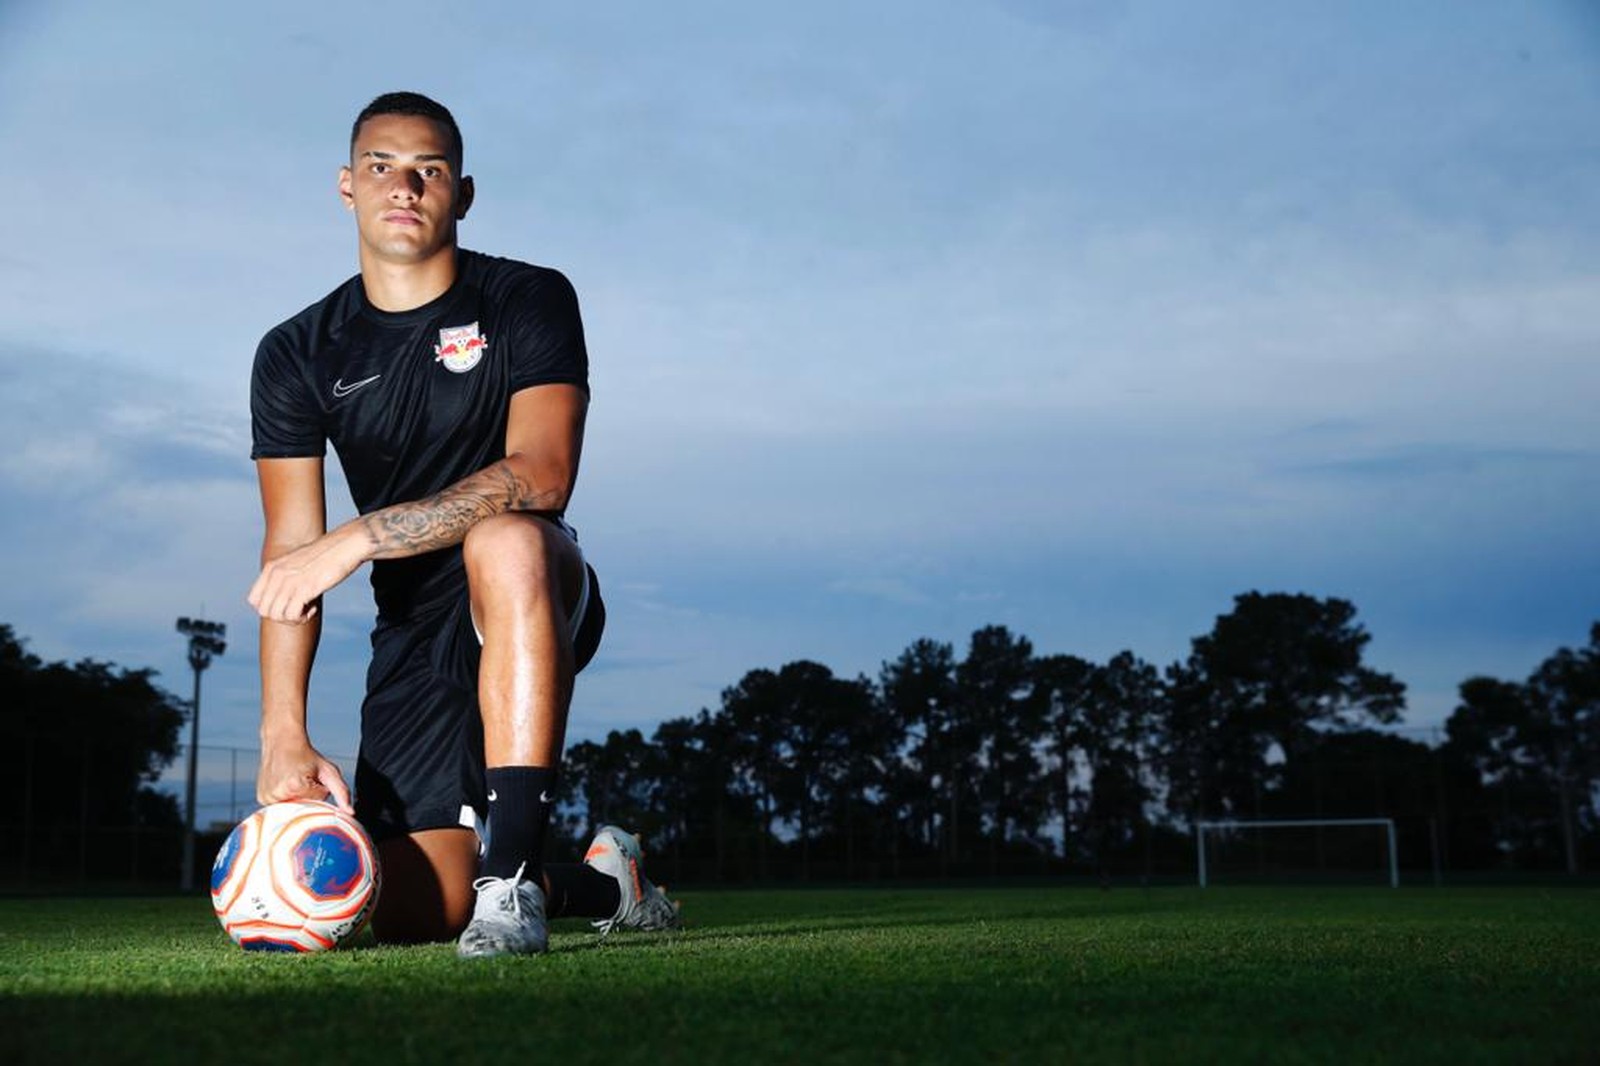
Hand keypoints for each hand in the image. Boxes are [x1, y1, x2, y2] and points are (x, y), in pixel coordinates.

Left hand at [249, 525, 365, 622]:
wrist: (345, 545)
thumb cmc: (326, 555)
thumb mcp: (297, 561)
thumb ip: (285, 575)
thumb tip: (284, 597)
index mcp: (272, 567)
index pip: (254, 600)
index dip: (270, 608)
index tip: (287, 604)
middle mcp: (277, 574)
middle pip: (264, 611)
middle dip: (281, 617)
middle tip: (298, 610)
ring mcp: (289, 581)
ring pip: (276, 616)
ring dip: (292, 619)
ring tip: (307, 609)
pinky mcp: (304, 588)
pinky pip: (292, 615)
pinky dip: (303, 617)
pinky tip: (313, 608)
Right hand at [258, 735, 353, 812]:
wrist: (282, 742)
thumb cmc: (307, 756)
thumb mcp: (329, 771)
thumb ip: (341, 792)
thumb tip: (350, 813)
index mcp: (295, 786)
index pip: (317, 803)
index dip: (319, 790)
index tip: (313, 778)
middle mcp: (277, 794)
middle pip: (304, 809)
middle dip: (308, 797)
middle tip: (304, 778)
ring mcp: (266, 797)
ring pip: (292, 809)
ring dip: (297, 798)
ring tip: (294, 779)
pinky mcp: (261, 798)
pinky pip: (280, 807)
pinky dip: (287, 799)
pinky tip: (286, 784)